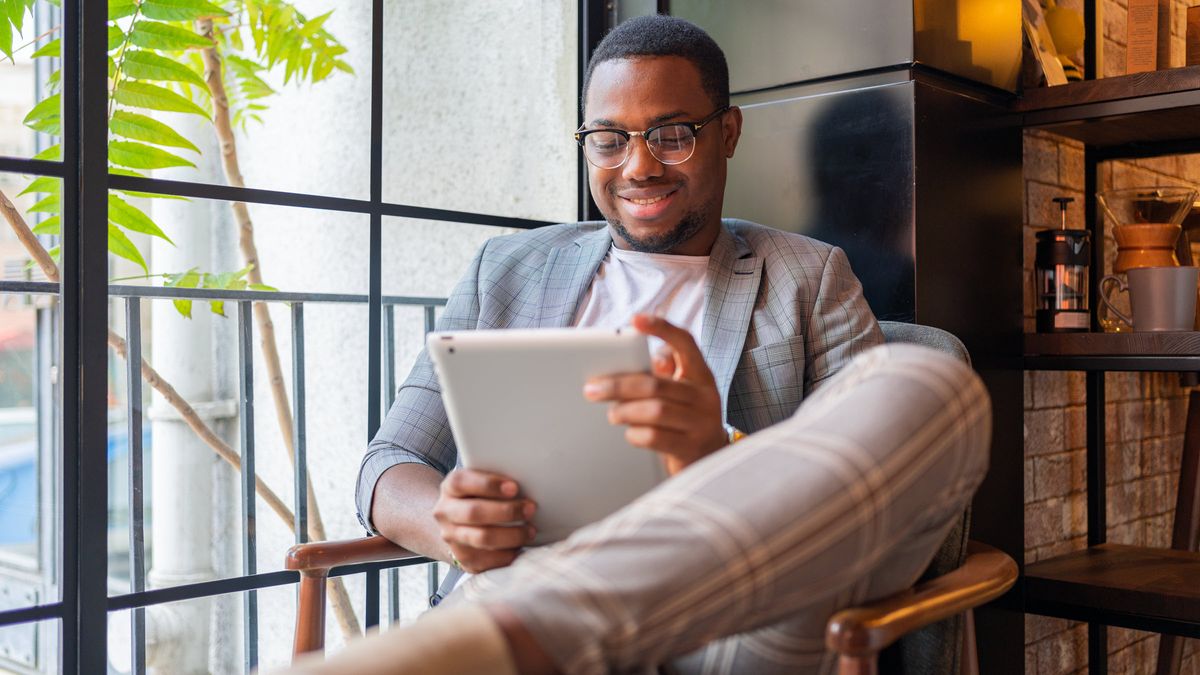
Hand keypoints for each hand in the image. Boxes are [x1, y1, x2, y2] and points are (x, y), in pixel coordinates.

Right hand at [432, 469, 536, 573]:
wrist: (458, 525)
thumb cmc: (479, 498)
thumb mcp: (479, 483)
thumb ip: (495, 481)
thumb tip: (528, 482)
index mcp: (450, 488)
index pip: (462, 482)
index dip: (488, 485)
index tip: (514, 488)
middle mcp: (445, 512)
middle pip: (473, 512)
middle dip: (507, 511)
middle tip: (530, 509)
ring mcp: (452, 538)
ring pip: (482, 538)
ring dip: (512, 535)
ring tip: (530, 530)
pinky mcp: (464, 559)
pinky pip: (488, 560)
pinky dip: (508, 554)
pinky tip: (520, 547)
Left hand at [584, 314, 726, 474]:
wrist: (710, 457)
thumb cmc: (685, 417)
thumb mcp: (682, 392)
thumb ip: (664, 374)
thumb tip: (650, 359)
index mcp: (701, 375)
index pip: (685, 343)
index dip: (662, 329)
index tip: (636, 320)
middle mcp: (705, 396)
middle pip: (656, 384)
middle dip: (619, 385)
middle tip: (593, 389)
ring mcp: (701, 423)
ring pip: (655, 411)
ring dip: (625, 411)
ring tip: (612, 414)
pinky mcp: (691, 448)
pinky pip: (656, 438)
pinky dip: (636, 434)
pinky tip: (630, 433)